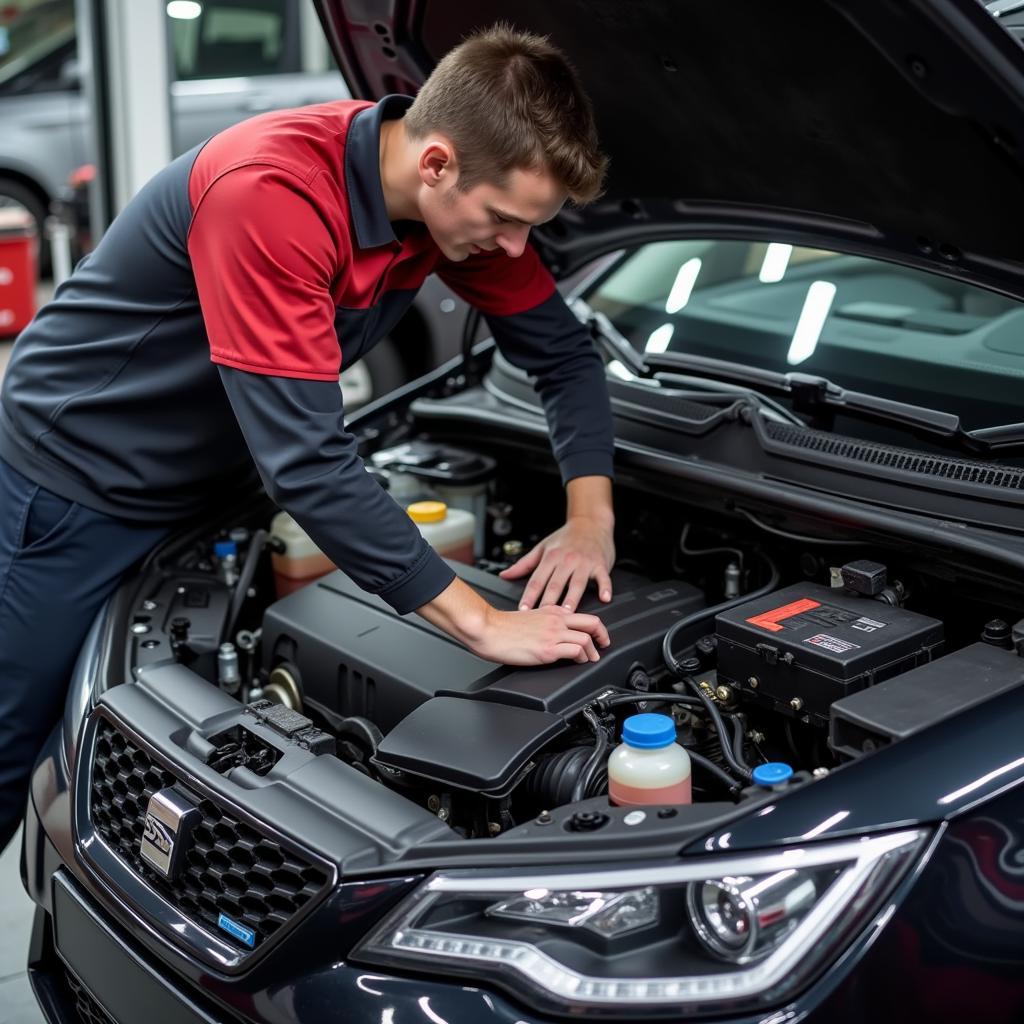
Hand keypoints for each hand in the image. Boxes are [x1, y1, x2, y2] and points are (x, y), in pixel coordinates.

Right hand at [468, 604, 610, 664]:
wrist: (489, 629)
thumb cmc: (503, 626)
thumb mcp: (531, 616)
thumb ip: (547, 620)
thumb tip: (557, 629)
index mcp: (552, 611)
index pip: (583, 615)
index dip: (595, 627)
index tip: (597, 635)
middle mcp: (556, 620)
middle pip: (592, 623)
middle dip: (603, 636)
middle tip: (604, 645)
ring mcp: (553, 634)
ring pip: (586, 639)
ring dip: (593, 652)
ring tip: (591, 659)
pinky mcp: (547, 649)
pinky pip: (575, 651)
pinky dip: (581, 658)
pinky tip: (578, 662)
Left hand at [499, 515, 615, 610]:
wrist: (590, 522)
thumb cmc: (565, 537)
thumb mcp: (542, 547)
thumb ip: (524, 564)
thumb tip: (504, 575)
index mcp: (550, 557)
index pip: (537, 580)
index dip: (529, 596)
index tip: (523, 610)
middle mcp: (566, 560)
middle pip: (555, 584)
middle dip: (548, 601)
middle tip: (542, 618)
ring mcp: (584, 562)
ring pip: (577, 583)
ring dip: (572, 598)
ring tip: (568, 612)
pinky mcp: (600, 564)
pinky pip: (603, 578)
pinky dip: (605, 588)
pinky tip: (604, 599)